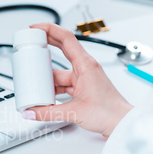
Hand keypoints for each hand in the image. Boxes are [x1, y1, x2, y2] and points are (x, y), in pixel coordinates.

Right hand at [25, 23, 132, 137]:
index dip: (48, 29)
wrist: (123, 124)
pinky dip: (54, 89)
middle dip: (44, 49)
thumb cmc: (109, 112)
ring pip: (60, 72)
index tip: (34, 29)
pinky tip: (46, 96)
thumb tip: (30, 112)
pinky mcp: (83, 88)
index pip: (65, 38)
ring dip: (48, 77)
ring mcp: (84, 78)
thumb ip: (48, 113)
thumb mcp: (74, 112)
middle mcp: (85, 68)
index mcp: (86, 65)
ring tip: (34, 83)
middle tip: (29, 50)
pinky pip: (64, 84)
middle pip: (61, 51)